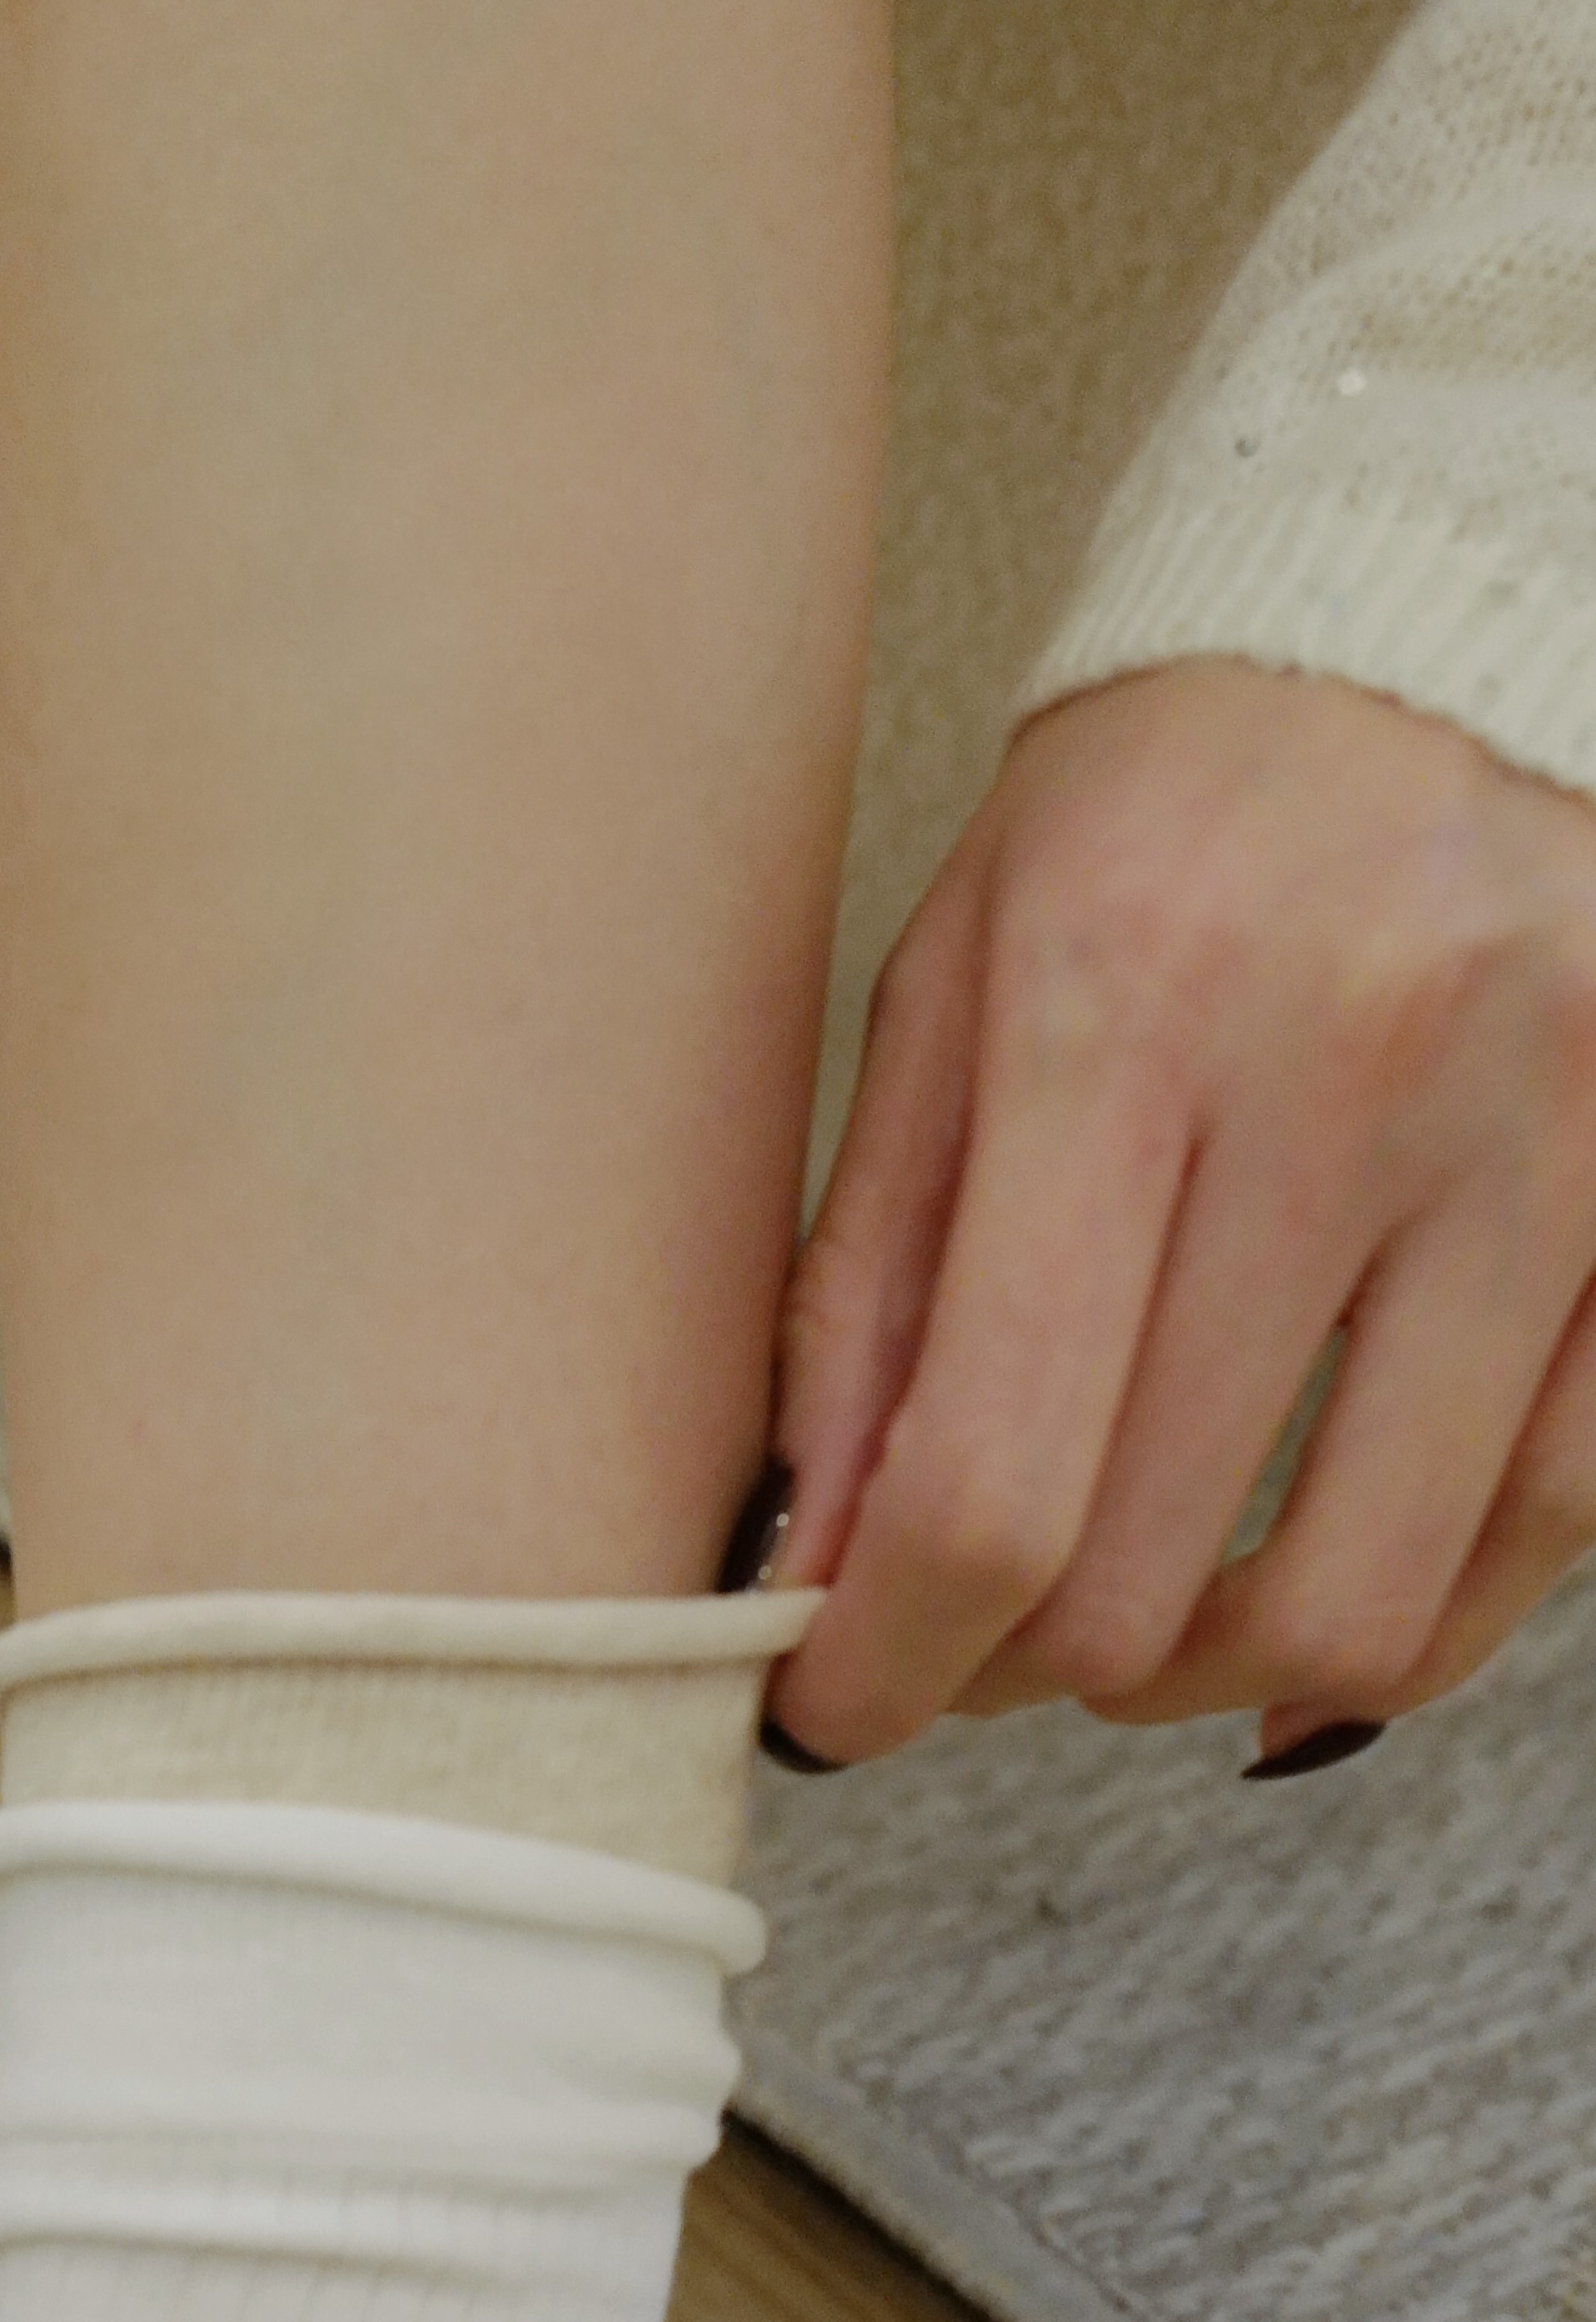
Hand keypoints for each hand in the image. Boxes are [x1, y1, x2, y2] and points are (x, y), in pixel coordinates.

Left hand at [769, 656, 1595, 1762]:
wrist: (1442, 611)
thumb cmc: (1171, 806)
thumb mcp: (955, 985)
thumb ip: (865, 1286)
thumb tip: (801, 1572)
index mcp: (1123, 1009)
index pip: (988, 1476)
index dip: (889, 1660)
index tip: (836, 1710)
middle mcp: (1353, 1075)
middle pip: (1151, 1572)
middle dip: (1023, 1663)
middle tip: (976, 1631)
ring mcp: (1548, 1140)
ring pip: (1359, 1603)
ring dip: (1210, 1676)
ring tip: (1141, 1628)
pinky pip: (1544, 1527)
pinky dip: (1405, 1621)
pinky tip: (1308, 1600)